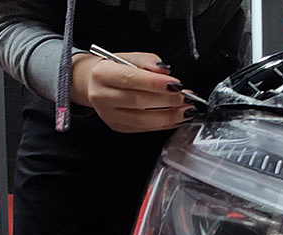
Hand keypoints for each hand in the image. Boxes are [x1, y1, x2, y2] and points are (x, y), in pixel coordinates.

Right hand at [71, 52, 194, 132]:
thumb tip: (165, 71)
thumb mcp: (130, 58)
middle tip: (186, 97)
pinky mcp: (118, 126)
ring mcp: (109, 115)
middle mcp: (102, 96)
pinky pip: (144, 128)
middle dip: (167, 101)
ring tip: (187, 110)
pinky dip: (164, 124)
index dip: (155, 83)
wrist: (95, 83)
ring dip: (169, 116)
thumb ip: (149, 62)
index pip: (131, 79)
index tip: (177, 84)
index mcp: (102, 74)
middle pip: (138, 101)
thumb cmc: (114, 69)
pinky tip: (177, 118)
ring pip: (142, 119)